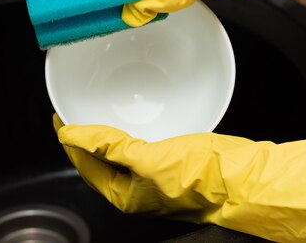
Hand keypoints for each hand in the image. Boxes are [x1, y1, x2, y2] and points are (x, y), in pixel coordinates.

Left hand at [53, 114, 305, 242]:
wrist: (245, 178)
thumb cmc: (202, 176)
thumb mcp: (149, 159)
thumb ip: (109, 146)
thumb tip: (73, 135)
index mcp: (124, 194)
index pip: (83, 163)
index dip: (69, 139)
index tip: (60, 116)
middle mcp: (134, 188)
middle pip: (96, 158)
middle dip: (82, 136)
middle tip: (73, 110)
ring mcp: (152, 175)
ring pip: (115, 151)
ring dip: (102, 132)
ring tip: (93, 111)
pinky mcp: (168, 161)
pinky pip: (136, 145)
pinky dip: (125, 131)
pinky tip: (127, 117)